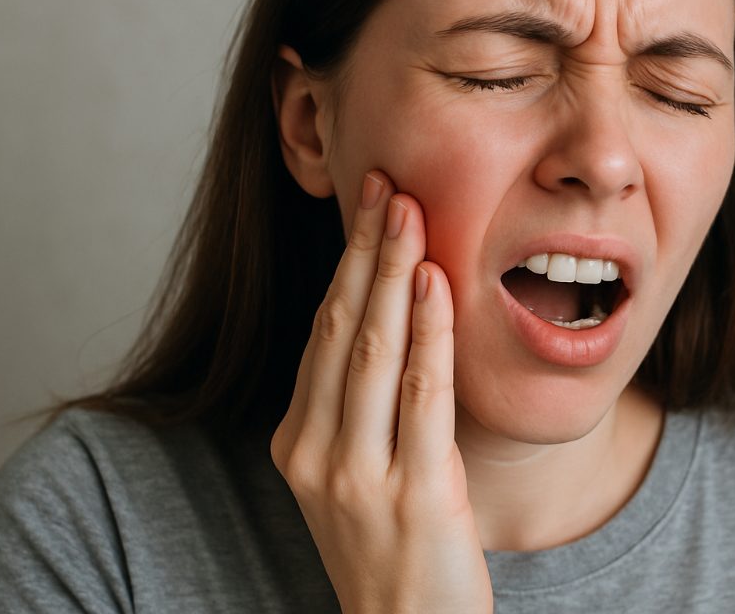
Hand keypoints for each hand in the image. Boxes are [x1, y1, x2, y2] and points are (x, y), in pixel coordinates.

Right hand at [270, 170, 492, 613]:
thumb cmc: (392, 550)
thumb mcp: (357, 475)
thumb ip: (362, 407)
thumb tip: (391, 316)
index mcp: (297, 444)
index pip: (323, 334)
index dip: (347, 264)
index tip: (368, 206)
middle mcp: (315, 455)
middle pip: (341, 329)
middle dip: (365, 250)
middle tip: (386, 183)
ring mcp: (359, 478)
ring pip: (374, 350)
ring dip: (393, 272)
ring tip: (408, 210)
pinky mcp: (414, 495)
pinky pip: (423, 393)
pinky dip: (430, 329)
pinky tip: (437, 280)